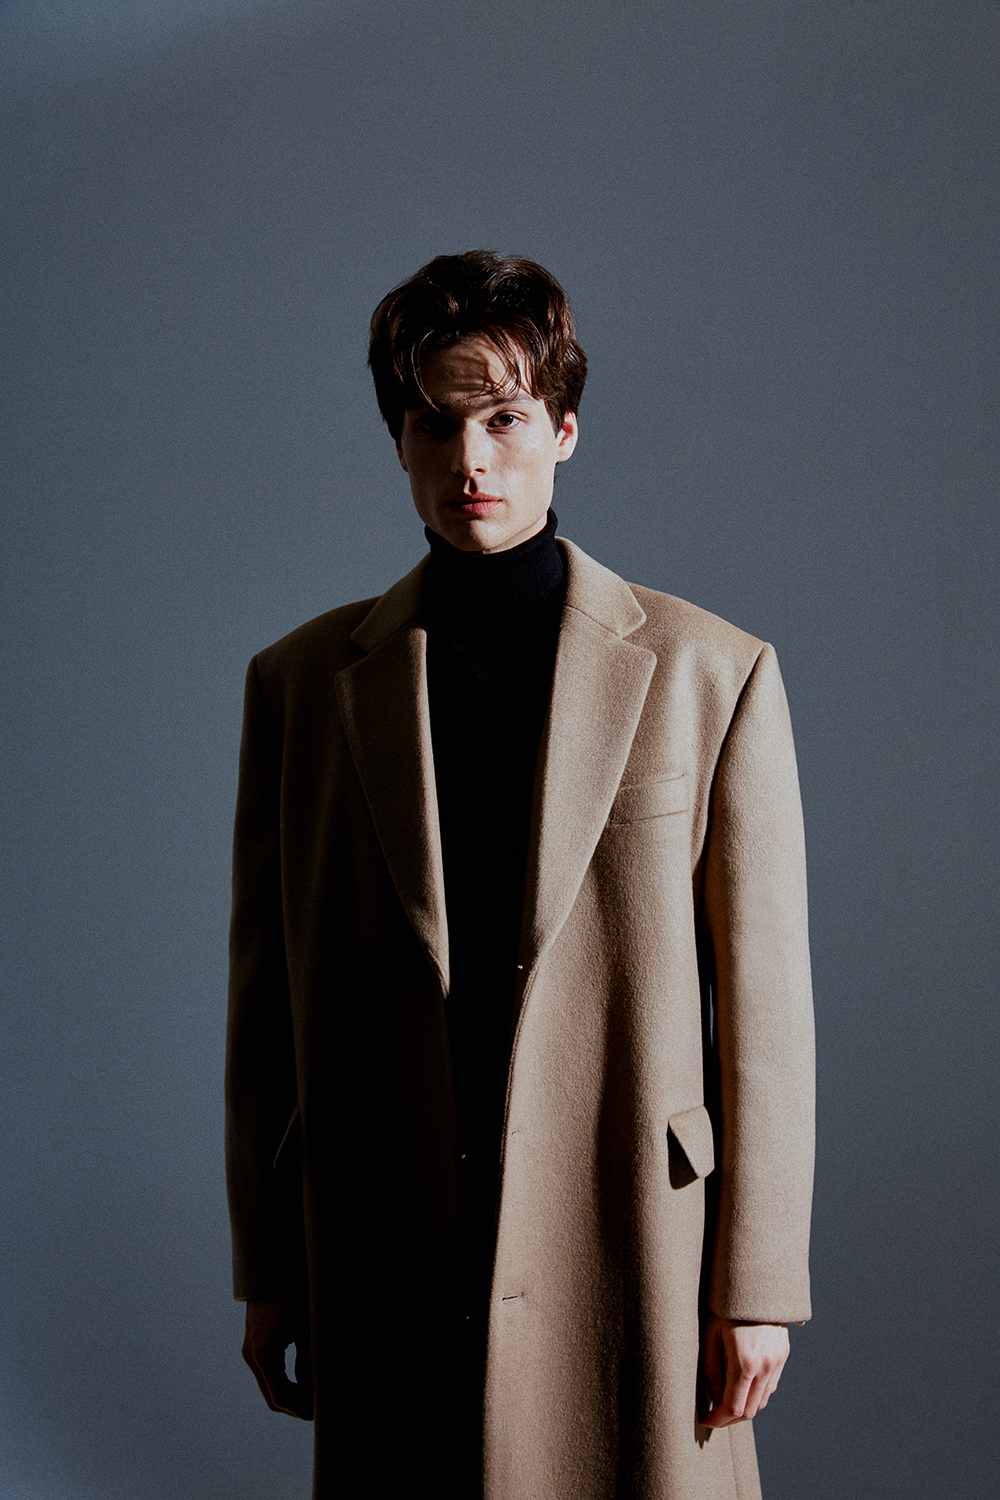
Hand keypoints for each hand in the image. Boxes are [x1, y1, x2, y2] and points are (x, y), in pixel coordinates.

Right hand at [242, 1300, 313, 1419]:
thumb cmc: (294, 1296)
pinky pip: (267, 1374)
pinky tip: (303, 1382)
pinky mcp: (253, 1345)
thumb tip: (317, 1390)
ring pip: (269, 1388)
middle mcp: (252, 1355)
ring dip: (291, 1396)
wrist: (272, 1271)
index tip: (318, 1413)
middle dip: (296, 1407)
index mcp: (265, 1353)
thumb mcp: (307, 1328)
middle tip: (319, 1410)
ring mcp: (250, 1351)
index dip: (300, 1409)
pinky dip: (284, 1383)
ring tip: (314, 1397)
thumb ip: (310, 1361)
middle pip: (273, 1398)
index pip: (281, 1396)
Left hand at [699, 1315, 788, 1427]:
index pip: (733, 1408)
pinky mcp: (783, 1355)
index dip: (717, 1420)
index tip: (704, 1420)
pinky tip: (742, 1384)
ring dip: (744, 1406)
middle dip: (729, 1419)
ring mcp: (777, 1361)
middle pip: (749, 1411)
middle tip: (713, 1415)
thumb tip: (714, 1398)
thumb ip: (711, 1370)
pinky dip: (756, 1392)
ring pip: (762, 1401)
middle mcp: (765, 1366)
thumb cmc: (727, 1306)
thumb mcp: (711, 1335)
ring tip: (725, 1398)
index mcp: (745, 1362)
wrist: (756, 1282)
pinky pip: (771, 1385)